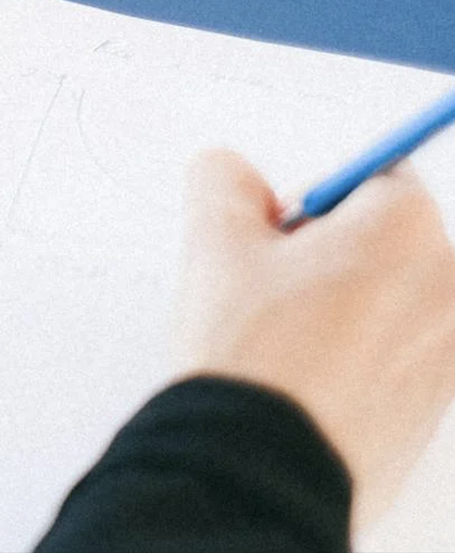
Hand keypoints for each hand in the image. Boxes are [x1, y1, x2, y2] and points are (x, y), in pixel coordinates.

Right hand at [177, 148, 454, 532]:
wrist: (264, 467)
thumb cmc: (251, 354)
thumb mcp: (213, 241)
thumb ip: (223, 180)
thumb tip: (234, 175)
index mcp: (407, 229)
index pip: (373, 177)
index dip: (314, 200)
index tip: (277, 233)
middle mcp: (449, 285)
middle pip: (388, 239)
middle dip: (330, 252)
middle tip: (268, 288)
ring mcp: (451, 352)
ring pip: (389, 299)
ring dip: (341, 305)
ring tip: (281, 341)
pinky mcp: (437, 405)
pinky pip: (395, 354)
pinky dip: (355, 355)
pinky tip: (303, 380)